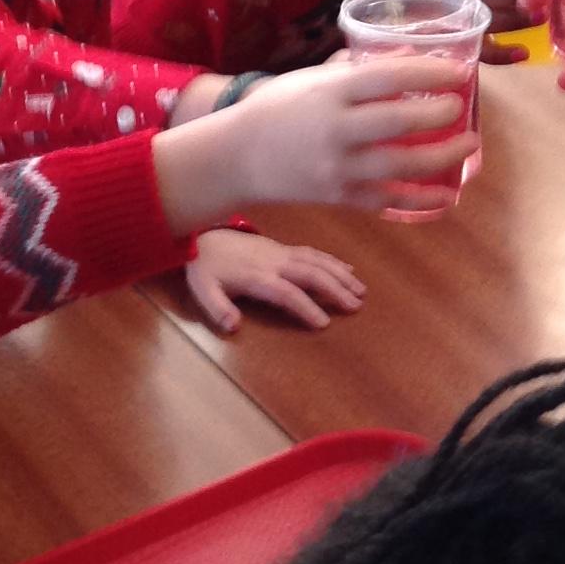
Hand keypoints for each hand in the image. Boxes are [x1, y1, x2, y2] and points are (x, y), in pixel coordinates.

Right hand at [164, 52, 479, 217]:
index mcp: (328, 92)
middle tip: (462, 107)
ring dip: (443, 157)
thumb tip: (406, 56)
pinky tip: (448, 194)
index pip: (386, 77)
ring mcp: (338, 168)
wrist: (236, 159)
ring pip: (402, 164)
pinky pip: (389, 199)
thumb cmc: (276, 110)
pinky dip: (422, 198)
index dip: (428, 72)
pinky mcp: (340, 197)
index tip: (459, 71)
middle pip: (400, 121)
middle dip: (440, 114)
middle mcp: (335, 130)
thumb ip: (353, 70)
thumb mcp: (309, 79)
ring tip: (469, 145)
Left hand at [185, 228, 366, 334]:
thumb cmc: (205, 268)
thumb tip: (234, 326)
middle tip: (356, 306)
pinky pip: (313, 253)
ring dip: (341, 274)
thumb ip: (218, 308)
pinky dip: (333, 260)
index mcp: (257, 277)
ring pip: (317, 261)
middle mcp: (275, 263)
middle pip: (311, 274)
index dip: (305, 307)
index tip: (324, 323)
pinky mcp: (285, 247)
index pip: (286, 293)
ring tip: (361, 290)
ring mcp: (282, 253)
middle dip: (335, 289)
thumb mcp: (203, 290)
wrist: (204, 237)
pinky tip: (348, 269)